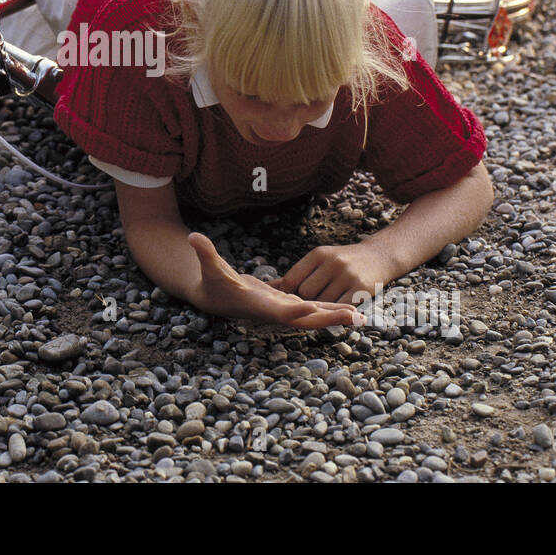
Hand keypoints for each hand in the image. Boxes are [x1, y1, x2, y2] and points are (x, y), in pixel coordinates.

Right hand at [188, 232, 363, 329]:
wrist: (213, 298)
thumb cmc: (211, 282)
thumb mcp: (209, 267)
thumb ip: (204, 253)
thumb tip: (192, 237)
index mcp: (259, 304)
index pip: (280, 309)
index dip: (296, 310)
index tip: (315, 309)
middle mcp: (275, 311)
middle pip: (306, 318)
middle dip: (330, 318)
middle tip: (357, 318)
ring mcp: (283, 308)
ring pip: (314, 315)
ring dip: (336, 316)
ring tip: (363, 317)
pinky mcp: (287, 303)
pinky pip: (313, 308)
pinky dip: (329, 309)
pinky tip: (348, 308)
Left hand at [272, 242, 396, 306]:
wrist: (379, 256)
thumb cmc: (343, 260)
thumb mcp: (322, 258)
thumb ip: (301, 272)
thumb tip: (272, 287)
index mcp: (319, 254)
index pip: (292, 278)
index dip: (287, 292)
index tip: (288, 298)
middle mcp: (332, 263)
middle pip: (306, 293)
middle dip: (305, 300)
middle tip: (309, 303)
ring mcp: (347, 276)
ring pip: (322, 303)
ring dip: (321, 308)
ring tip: (325, 305)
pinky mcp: (361, 289)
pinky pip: (340, 308)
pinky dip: (336, 311)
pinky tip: (336, 309)